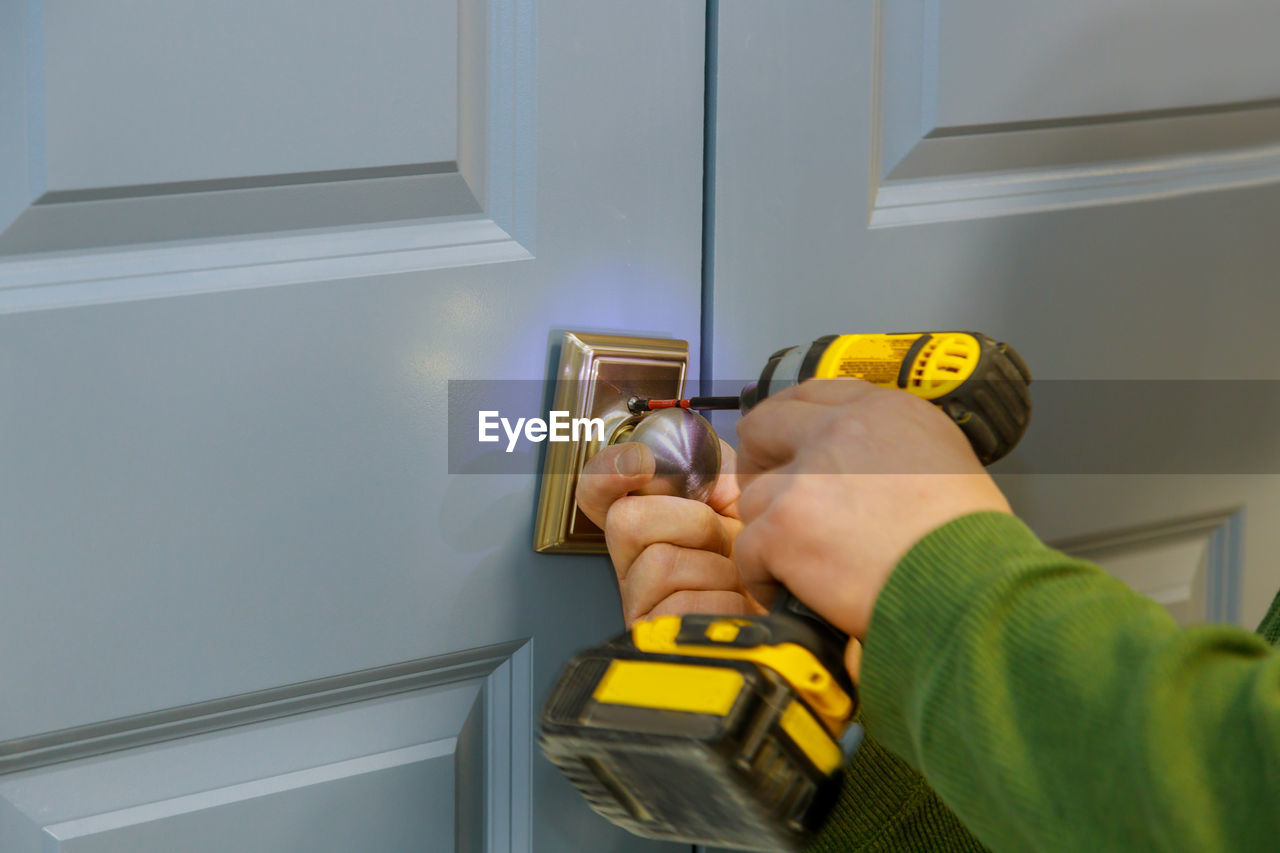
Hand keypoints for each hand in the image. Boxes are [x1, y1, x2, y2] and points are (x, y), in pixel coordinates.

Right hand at [576, 440, 765, 626]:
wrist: (788, 606)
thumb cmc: (763, 560)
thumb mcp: (742, 499)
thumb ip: (711, 468)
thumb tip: (683, 460)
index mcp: (649, 521)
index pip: (597, 490)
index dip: (607, 470)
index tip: (640, 461)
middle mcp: (635, 559)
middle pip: (624, 520)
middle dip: (692, 522)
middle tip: (721, 540)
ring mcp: (641, 601)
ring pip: (659, 563)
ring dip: (717, 569)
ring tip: (734, 578)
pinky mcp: (658, 637)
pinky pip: (683, 606)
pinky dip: (723, 603)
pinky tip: (733, 605)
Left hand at [733, 378, 1011, 640]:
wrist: (969, 588)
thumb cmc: (969, 542)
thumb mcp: (945, 462)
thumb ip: (890, 448)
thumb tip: (861, 466)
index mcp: (883, 411)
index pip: (813, 394)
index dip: (789, 422)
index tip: (782, 445)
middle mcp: (839, 431)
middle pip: (763, 427)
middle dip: (758, 462)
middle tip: (773, 499)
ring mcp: (805, 478)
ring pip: (755, 497)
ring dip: (772, 532)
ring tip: (803, 564)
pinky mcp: (783, 527)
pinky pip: (748, 551)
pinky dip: (765, 577)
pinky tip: (792, 591)